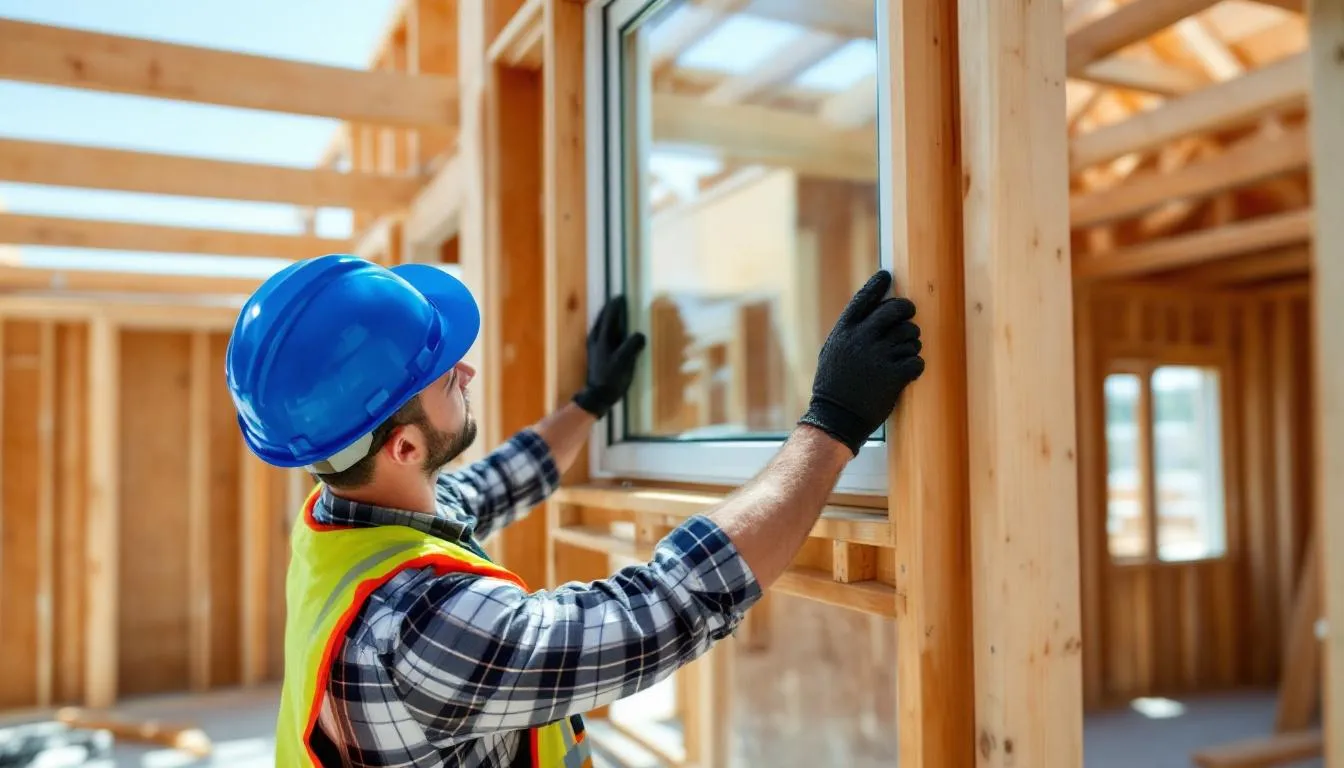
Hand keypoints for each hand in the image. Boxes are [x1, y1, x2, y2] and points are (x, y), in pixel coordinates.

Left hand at [572, 295, 646, 418]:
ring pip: (600, 325)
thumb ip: (633, 345)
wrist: (598, 396)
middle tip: (618, 300)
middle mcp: (596, 339)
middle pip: (602, 317)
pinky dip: (607, 327)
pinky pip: (601, 334)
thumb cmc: (612, 377)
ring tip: (616, 312)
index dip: (616, 305)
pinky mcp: (595, 354)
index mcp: (602, 337)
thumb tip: (640, 335)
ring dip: (608, 317)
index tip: (622, 296)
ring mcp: (594, 346)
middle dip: (610, 308)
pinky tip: (613, 332)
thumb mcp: (625, 360)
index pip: (609, 315)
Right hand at [798, 271, 923, 455]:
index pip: (863, 299)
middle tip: (910, 316)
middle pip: (896, 310)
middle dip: (907, 311)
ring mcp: (878, 356)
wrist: (836, 418)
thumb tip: (868, 313)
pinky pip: (917, 360)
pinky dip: (916, 366)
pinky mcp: (894, 375)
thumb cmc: (834, 386)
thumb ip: (849, 332)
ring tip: (904, 354)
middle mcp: (861, 339)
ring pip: (911, 335)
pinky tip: (908, 372)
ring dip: (912, 343)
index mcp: (844, 332)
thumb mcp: (832, 353)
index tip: (886, 275)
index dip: (876, 285)